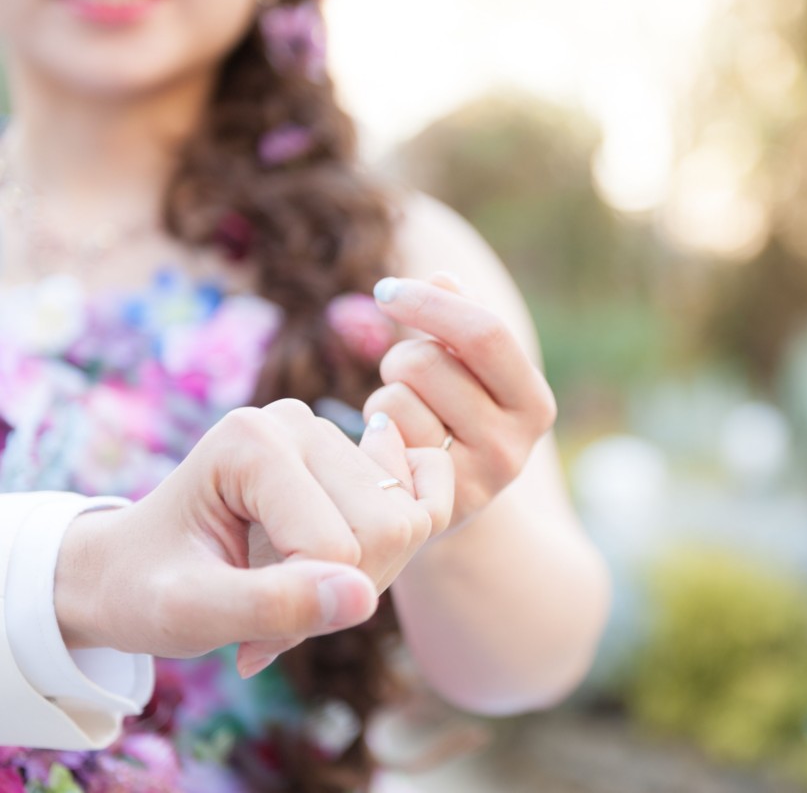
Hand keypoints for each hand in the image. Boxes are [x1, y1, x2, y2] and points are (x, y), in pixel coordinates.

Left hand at [55, 399, 453, 676]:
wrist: (131, 569)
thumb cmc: (147, 590)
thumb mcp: (187, 614)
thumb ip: (270, 606)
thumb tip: (361, 599)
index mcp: (252, 438)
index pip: (339, 546)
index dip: (306, 611)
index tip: (244, 634)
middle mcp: (300, 420)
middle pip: (386, 528)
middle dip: (342, 593)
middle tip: (270, 617)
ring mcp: (332, 435)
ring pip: (407, 524)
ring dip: (359, 582)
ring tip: (288, 589)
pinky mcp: (356, 456)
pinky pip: (425, 499)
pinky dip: (396, 552)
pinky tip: (345, 561)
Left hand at [366, 275, 556, 528]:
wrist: (450, 505)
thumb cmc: (458, 418)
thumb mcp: (471, 370)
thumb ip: (461, 319)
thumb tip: (443, 278)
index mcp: (534, 402)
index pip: (486, 333)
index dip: (430, 302)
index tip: (387, 290)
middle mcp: (514, 445)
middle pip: (428, 362)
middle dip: (401, 356)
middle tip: (407, 378)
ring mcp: (471, 481)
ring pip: (397, 398)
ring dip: (387, 395)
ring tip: (406, 415)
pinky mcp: (427, 503)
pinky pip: (380, 435)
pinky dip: (376, 429)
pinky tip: (392, 444)